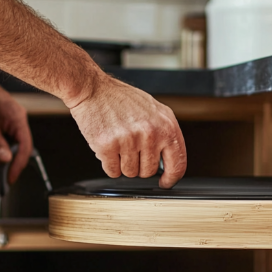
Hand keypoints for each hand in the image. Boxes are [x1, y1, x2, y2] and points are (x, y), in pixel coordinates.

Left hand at [0, 82, 32, 184]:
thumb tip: (5, 160)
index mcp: (18, 118)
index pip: (25, 147)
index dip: (19, 164)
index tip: (11, 178)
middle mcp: (19, 119)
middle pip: (22, 146)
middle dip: (14, 162)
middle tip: (5, 176)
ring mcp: (14, 119)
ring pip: (15, 143)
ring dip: (7, 154)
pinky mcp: (7, 120)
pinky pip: (10, 137)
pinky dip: (3, 146)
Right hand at [68, 76, 185, 188]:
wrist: (93, 89)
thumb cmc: (120, 99)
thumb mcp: (153, 110)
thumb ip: (164, 133)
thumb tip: (168, 161)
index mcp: (166, 125)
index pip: (178, 162)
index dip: (172, 177)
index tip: (165, 182)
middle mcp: (150, 133)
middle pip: (149, 171)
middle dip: (138, 166)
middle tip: (130, 149)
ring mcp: (129, 140)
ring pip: (130, 172)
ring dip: (122, 164)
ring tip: (118, 144)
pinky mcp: (108, 146)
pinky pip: (112, 171)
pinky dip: (109, 164)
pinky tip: (108, 148)